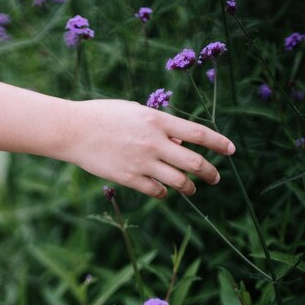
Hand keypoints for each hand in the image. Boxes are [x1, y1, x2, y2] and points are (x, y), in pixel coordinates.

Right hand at [59, 99, 235, 197]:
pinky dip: (164, 193)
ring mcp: (142, 162)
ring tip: (191, 189)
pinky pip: (156, 191)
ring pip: (179, 182)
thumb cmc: (102, 116)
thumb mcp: (135, 112)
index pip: (199, 133)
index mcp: (158, 121)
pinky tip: (163, 191)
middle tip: (215, 177)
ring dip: (190, 187)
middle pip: (195, 162)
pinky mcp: (128, 178)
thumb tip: (179, 144)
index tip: (231, 150)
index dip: (219, 143)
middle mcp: (154, 142)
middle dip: (211, 172)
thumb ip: (159, 126)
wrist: (73, 130)